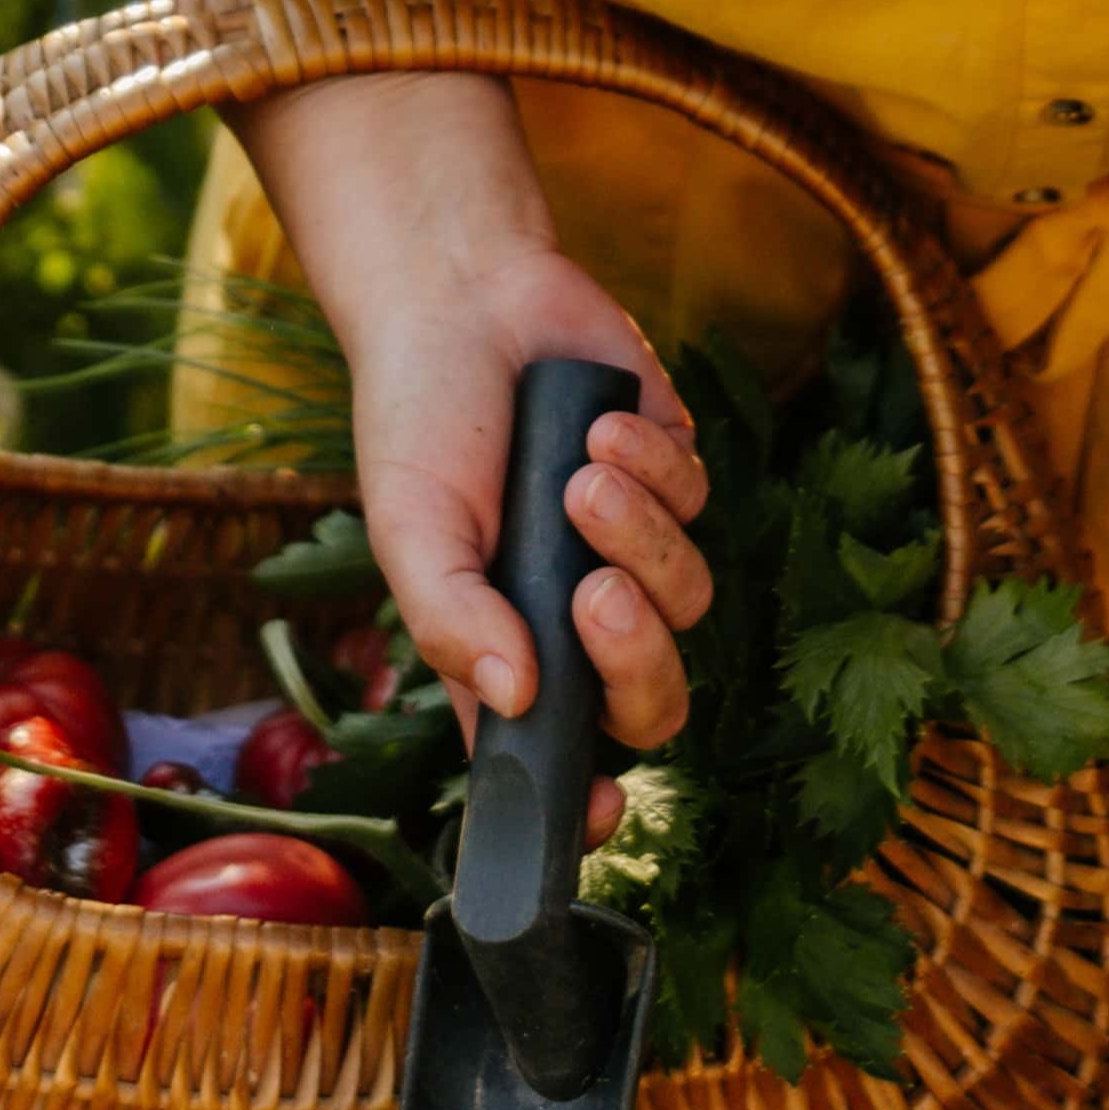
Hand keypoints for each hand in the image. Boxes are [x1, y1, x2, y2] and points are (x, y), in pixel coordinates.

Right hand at [329, 223, 721, 752]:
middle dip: (639, 660)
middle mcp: (576, 618)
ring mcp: (634, 550)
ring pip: (687, 597)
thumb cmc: (421, 425)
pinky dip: (650, 464)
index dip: (588, 803)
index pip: (557, 758)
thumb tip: (517, 695)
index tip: (603, 809)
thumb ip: (452, 619)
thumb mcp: (410, 529)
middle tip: (595, 594)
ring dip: (638, 535)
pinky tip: (598, 423)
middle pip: (651, 700)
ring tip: (578, 473)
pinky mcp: (675, 480)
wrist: (465, 300)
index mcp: (507, 652)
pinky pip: (697, 503)